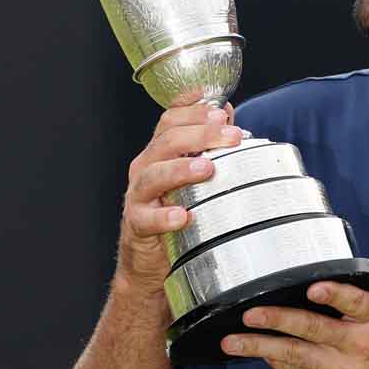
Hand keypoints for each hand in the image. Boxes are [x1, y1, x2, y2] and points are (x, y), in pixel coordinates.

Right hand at [116, 89, 246, 294]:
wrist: (148, 258)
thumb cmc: (171, 210)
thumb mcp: (189, 176)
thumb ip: (206, 146)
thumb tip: (228, 114)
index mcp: (159, 152)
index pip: (171, 120)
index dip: (194, 111)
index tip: (221, 111)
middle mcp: (146, 167)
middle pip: (167, 141)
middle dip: (201, 135)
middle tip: (231, 136)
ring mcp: (139, 195)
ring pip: (154, 174)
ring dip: (181, 169)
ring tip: (206, 169)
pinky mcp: (136, 223)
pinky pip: (147, 218)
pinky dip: (164, 217)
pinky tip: (183, 217)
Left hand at [223, 282, 368, 368]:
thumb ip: (365, 298)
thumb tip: (330, 275)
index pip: (356, 302)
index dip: (335, 294)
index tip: (313, 287)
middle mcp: (361, 346)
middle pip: (314, 330)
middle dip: (277, 320)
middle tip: (249, 314)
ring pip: (296, 356)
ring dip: (260, 347)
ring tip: (233, 342)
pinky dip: (278, 362)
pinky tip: (259, 353)